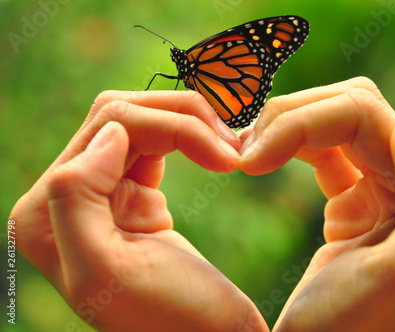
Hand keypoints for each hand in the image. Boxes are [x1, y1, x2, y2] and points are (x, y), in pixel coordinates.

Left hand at [10, 91, 267, 331]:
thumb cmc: (169, 318)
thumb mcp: (104, 270)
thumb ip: (78, 196)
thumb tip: (111, 131)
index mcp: (45, 215)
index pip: (106, 130)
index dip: (170, 129)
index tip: (226, 159)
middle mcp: (67, 199)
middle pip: (120, 116)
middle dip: (181, 119)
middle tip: (229, 146)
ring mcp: (104, 194)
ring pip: (140, 122)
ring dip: (188, 125)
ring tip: (228, 149)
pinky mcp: (137, 195)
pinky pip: (154, 144)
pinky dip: (187, 139)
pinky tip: (216, 155)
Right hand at [239, 77, 394, 331]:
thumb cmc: (353, 330)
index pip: (364, 115)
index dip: (302, 123)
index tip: (252, 162)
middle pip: (348, 108)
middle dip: (292, 118)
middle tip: (246, 152)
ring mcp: (380, 187)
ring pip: (334, 121)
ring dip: (287, 128)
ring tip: (247, 156)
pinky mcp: (351, 199)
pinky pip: (324, 151)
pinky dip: (291, 145)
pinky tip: (261, 160)